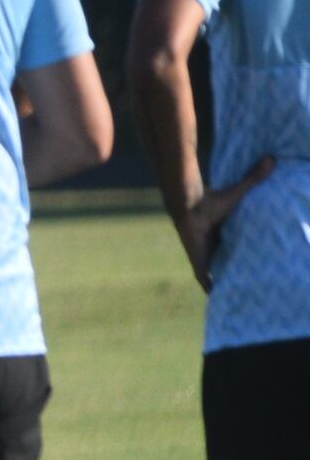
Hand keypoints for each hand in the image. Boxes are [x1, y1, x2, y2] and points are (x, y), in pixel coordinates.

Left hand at [181, 154, 278, 286]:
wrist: (187, 207)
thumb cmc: (210, 200)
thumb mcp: (237, 193)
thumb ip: (253, 178)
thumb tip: (272, 158)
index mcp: (221, 236)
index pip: (234, 250)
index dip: (244, 258)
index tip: (257, 266)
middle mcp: (214, 248)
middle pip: (228, 265)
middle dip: (239, 275)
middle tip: (257, 286)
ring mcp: (206, 257)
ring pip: (219, 276)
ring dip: (228, 285)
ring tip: (244, 299)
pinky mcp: (199, 264)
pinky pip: (207, 282)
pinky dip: (214, 290)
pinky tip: (222, 302)